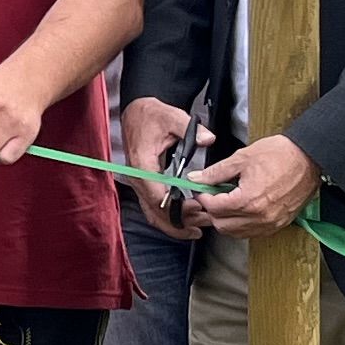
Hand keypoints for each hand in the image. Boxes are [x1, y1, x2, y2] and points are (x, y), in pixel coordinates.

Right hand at [120, 97, 204, 233]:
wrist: (136, 113)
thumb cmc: (152, 116)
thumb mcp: (172, 117)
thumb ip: (189, 129)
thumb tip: (208, 139)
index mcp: (143, 164)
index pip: (156, 195)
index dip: (177, 206)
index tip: (197, 207)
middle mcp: (138, 179)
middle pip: (156, 211)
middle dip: (180, 221)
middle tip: (204, 221)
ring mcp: (139, 184)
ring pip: (153, 215)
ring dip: (174, 225)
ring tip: (198, 230)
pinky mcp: (143, 186)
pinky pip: (153, 210)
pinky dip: (168, 220)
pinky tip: (184, 225)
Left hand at [193, 131, 321, 237]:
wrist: (308, 157)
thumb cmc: (280, 155)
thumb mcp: (242, 158)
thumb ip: (216, 172)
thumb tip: (198, 178)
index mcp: (248, 200)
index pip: (214, 208)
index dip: (204, 197)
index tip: (203, 190)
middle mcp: (260, 217)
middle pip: (222, 225)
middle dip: (212, 211)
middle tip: (212, 196)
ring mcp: (271, 223)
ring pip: (236, 233)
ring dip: (226, 220)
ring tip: (226, 203)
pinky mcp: (280, 224)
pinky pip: (253, 232)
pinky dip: (242, 225)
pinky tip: (241, 210)